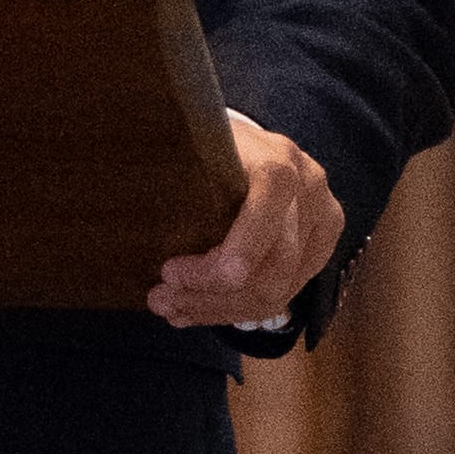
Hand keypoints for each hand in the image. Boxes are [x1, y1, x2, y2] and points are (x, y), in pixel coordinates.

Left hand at [151, 114, 343, 330]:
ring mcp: (323, 219)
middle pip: (272, 268)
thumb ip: (176, 177)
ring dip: (219, 309)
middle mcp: (310, 188)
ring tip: (175, 309)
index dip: (223, 257)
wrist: (254, 143)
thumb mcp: (194, 150)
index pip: (264, 215)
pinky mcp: (321, 247)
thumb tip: (131, 223)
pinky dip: (238, 309)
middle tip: (161, 300)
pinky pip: (284, 295)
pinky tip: (200, 310)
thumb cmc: (213, 148)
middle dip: (211, 294)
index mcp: (278, 161)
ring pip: (277, 291)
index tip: (169, 273)